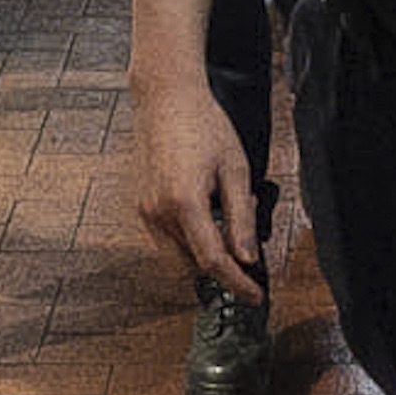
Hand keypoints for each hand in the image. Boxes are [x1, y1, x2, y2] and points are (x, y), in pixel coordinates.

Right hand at [134, 70, 265, 300]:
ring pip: (179, 255)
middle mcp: (158, 213)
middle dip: (223, 267)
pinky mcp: (141, 206)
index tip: (254, 295)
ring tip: (227, 219)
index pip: (213, 262)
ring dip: (204, 253)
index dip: (237, 284)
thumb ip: (241, 219)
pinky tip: (206, 216)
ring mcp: (145, 211)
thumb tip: (247, 258)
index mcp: (184, 204)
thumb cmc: (204, 126)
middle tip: (247, 248)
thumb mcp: (236, 170)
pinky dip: (189, 240)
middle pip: (194, 264)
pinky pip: (167, 239)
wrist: (167, 99)